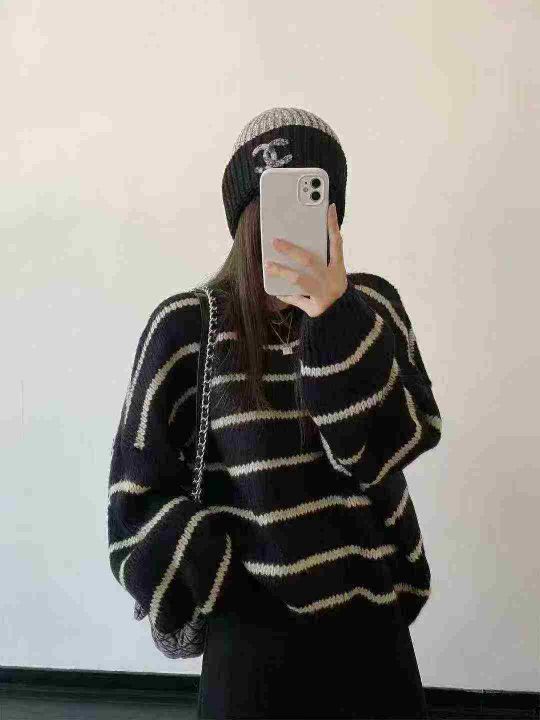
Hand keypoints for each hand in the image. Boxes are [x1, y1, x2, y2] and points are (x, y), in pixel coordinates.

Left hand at [264, 202, 347, 317]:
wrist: (342, 313)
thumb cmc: (331, 286)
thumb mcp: (333, 271)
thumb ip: (323, 256)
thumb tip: (301, 238)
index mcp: (338, 267)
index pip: (336, 243)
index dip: (333, 225)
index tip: (328, 207)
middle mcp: (332, 279)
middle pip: (309, 261)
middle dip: (291, 250)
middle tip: (275, 241)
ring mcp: (324, 294)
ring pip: (299, 281)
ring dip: (282, 272)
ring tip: (268, 265)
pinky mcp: (316, 308)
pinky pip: (297, 299)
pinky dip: (285, 295)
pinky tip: (274, 291)